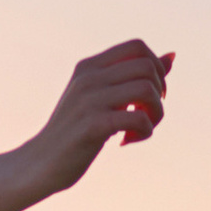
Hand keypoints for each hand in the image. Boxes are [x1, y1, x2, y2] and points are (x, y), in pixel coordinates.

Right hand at [29, 40, 172, 195]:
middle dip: (159, 93)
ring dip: (155, 114)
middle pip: (147, 67)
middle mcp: (88, 78)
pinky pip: (138, 119)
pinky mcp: (91, 125)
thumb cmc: (76, 131)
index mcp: (89, 67)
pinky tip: (126, 142)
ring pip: (146, 90)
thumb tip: (172, 57)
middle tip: (147, 116)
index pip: (137, 47)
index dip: (155, 68)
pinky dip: (144, 132)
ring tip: (141, 130)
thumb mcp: (104, 98)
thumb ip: (133, 77)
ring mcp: (88, 100)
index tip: (149, 95)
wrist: (39, 164)